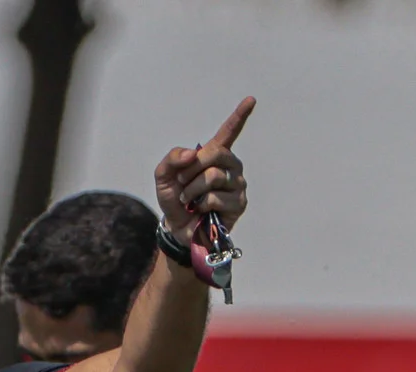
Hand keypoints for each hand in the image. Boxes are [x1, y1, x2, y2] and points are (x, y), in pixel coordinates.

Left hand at [154, 97, 253, 237]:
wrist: (176, 227)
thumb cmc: (174, 198)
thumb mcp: (164, 176)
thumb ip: (172, 158)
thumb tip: (192, 153)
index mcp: (215, 154)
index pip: (229, 131)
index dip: (240, 115)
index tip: (251, 99)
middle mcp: (230, 166)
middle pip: (214, 153)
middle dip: (190, 168)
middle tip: (182, 182)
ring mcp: (237, 184)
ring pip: (212, 176)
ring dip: (192, 190)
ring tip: (190, 199)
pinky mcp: (238, 203)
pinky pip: (215, 197)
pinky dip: (200, 204)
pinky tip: (201, 209)